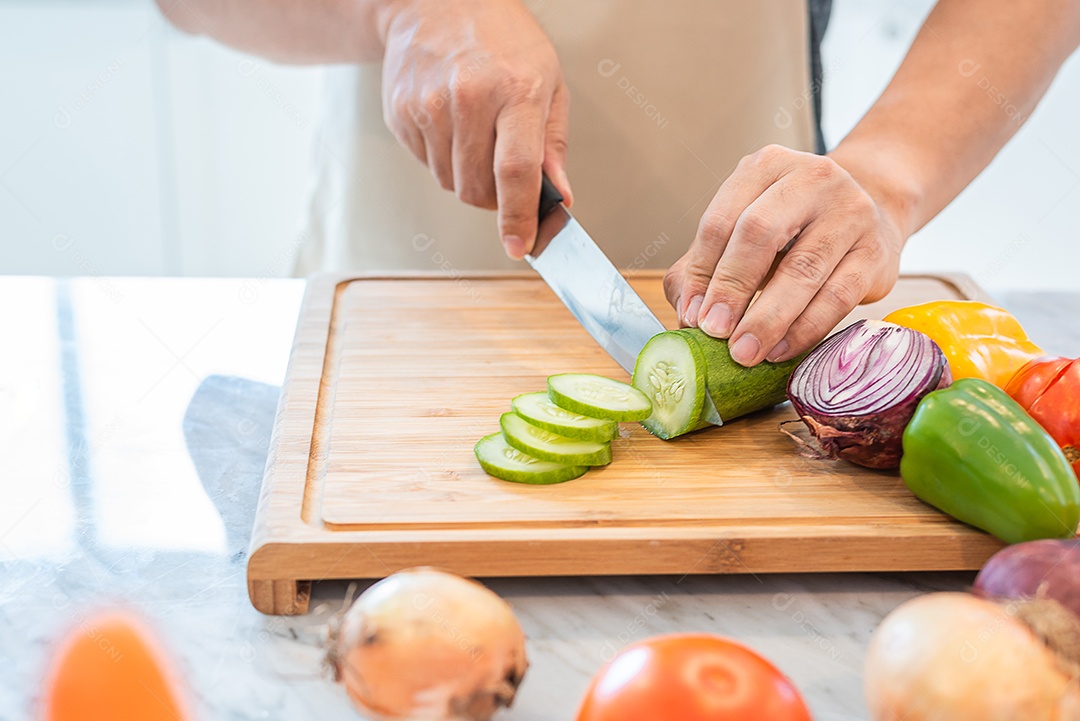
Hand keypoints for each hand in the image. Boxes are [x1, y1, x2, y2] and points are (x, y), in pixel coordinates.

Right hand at [378, 0, 570, 258]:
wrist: (439, 0)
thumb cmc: (503, 39)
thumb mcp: (548, 80)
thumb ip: (553, 144)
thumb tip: (559, 195)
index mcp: (515, 90)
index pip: (515, 171)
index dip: (518, 217)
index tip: (520, 245)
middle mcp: (468, 97)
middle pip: (477, 188)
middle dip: (493, 198)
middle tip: (503, 173)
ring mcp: (428, 105)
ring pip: (449, 182)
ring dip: (466, 175)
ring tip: (475, 132)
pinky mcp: (401, 112)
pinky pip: (425, 163)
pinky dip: (442, 157)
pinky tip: (450, 121)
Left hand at [664, 145, 906, 366]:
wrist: (873, 215)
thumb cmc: (795, 229)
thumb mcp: (745, 231)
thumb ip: (705, 264)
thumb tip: (688, 312)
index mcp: (766, 167)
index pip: (722, 221)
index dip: (701, 272)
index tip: (692, 315)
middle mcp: (811, 178)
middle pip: (760, 234)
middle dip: (732, 288)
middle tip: (714, 331)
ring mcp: (850, 212)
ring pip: (802, 270)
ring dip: (767, 318)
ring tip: (744, 352)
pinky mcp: (876, 251)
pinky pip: (837, 297)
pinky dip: (804, 328)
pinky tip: (780, 349)